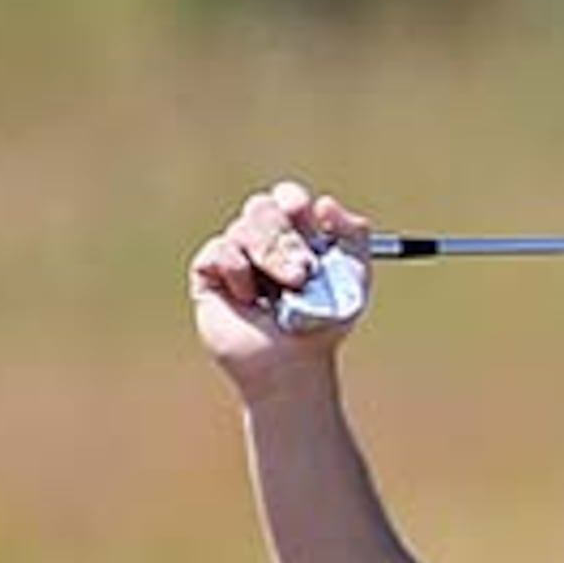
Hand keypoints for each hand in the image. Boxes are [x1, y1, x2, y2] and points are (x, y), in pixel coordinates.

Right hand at [189, 180, 374, 392]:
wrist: (296, 364)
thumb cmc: (324, 324)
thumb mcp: (353, 277)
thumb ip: (353, 236)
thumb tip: (325, 203)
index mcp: (294, 234)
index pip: (287, 198)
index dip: (295, 203)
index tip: (313, 222)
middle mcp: (262, 241)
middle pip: (262, 206)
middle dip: (286, 236)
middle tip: (304, 271)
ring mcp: (235, 256)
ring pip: (243, 227)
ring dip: (270, 256)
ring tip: (288, 290)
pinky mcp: (209, 275)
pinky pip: (220, 250)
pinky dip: (240, 272)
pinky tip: (250, 299)